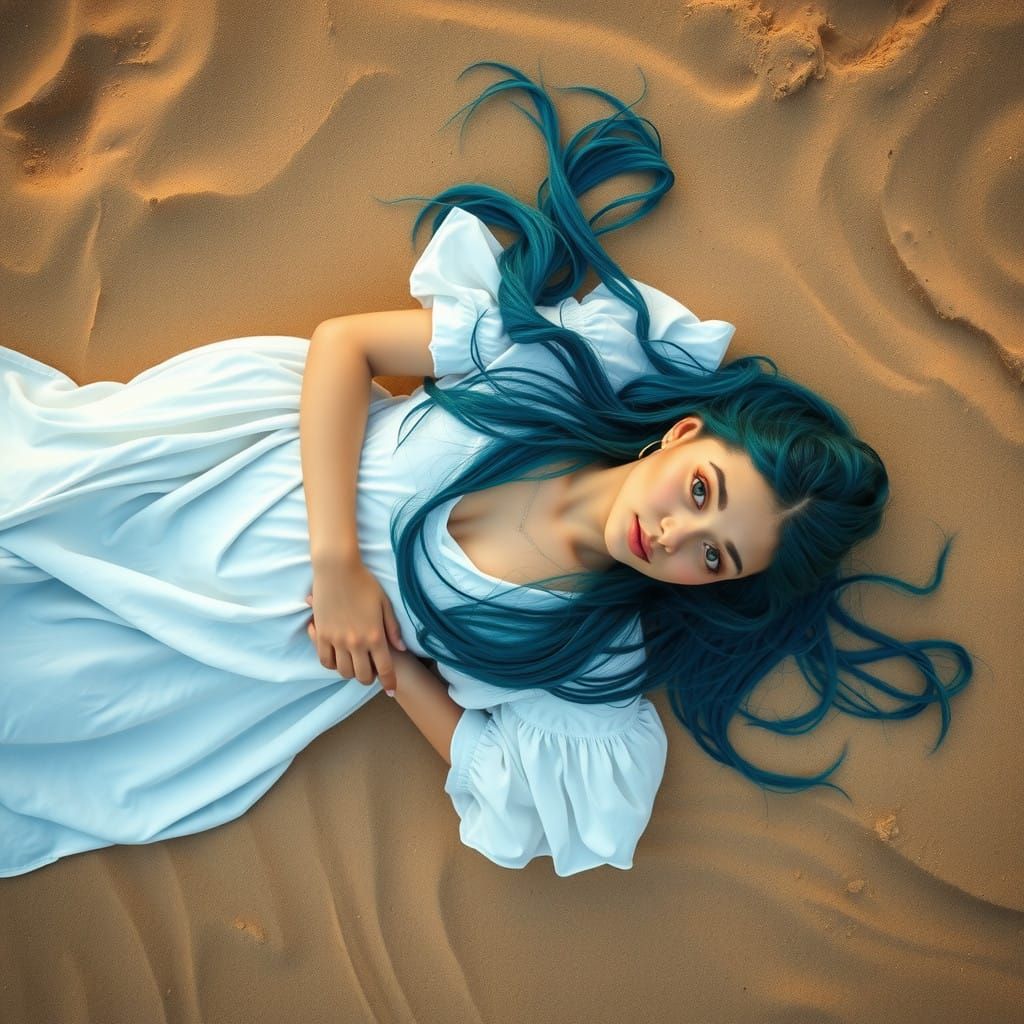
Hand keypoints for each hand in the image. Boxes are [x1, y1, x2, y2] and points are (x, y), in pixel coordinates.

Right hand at [304, 562, 405, 692]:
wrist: (338, 570)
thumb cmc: (364, 583)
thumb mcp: (384, 604)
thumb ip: (392, 628)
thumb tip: (400, 649)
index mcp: (375, 635)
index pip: (384, 668)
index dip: (389, 682)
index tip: (391, 690)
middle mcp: (356, 642)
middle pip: (362, 675)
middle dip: (369, 678)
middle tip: (370, 672)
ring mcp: (337, 640)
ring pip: (343, 671)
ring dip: (350, 671)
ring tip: (354, 663)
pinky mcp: (321, 635)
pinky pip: (325, 660)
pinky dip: (332, 662)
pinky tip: (337, 654)